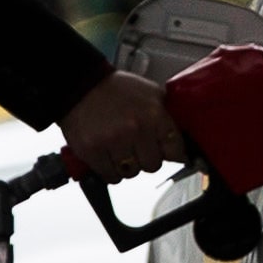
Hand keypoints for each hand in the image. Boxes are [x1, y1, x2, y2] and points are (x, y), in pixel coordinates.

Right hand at [59, 70, 186, 179]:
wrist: (80, 85)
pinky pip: (111, 177)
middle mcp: (135, 129)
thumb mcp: (150, 93)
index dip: (170, 153)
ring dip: (127, 165)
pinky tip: (107, 155)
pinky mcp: (92, 151)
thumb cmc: (116, 90)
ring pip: (131, 173)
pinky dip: (110, 170)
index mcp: (154, 114)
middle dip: (146, 158)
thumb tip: (182, 141)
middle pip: (153, 166)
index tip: (165, 152)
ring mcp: (112, 141)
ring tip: (120, 149)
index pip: (175, 151)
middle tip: (137, 146)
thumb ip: (167, 115)